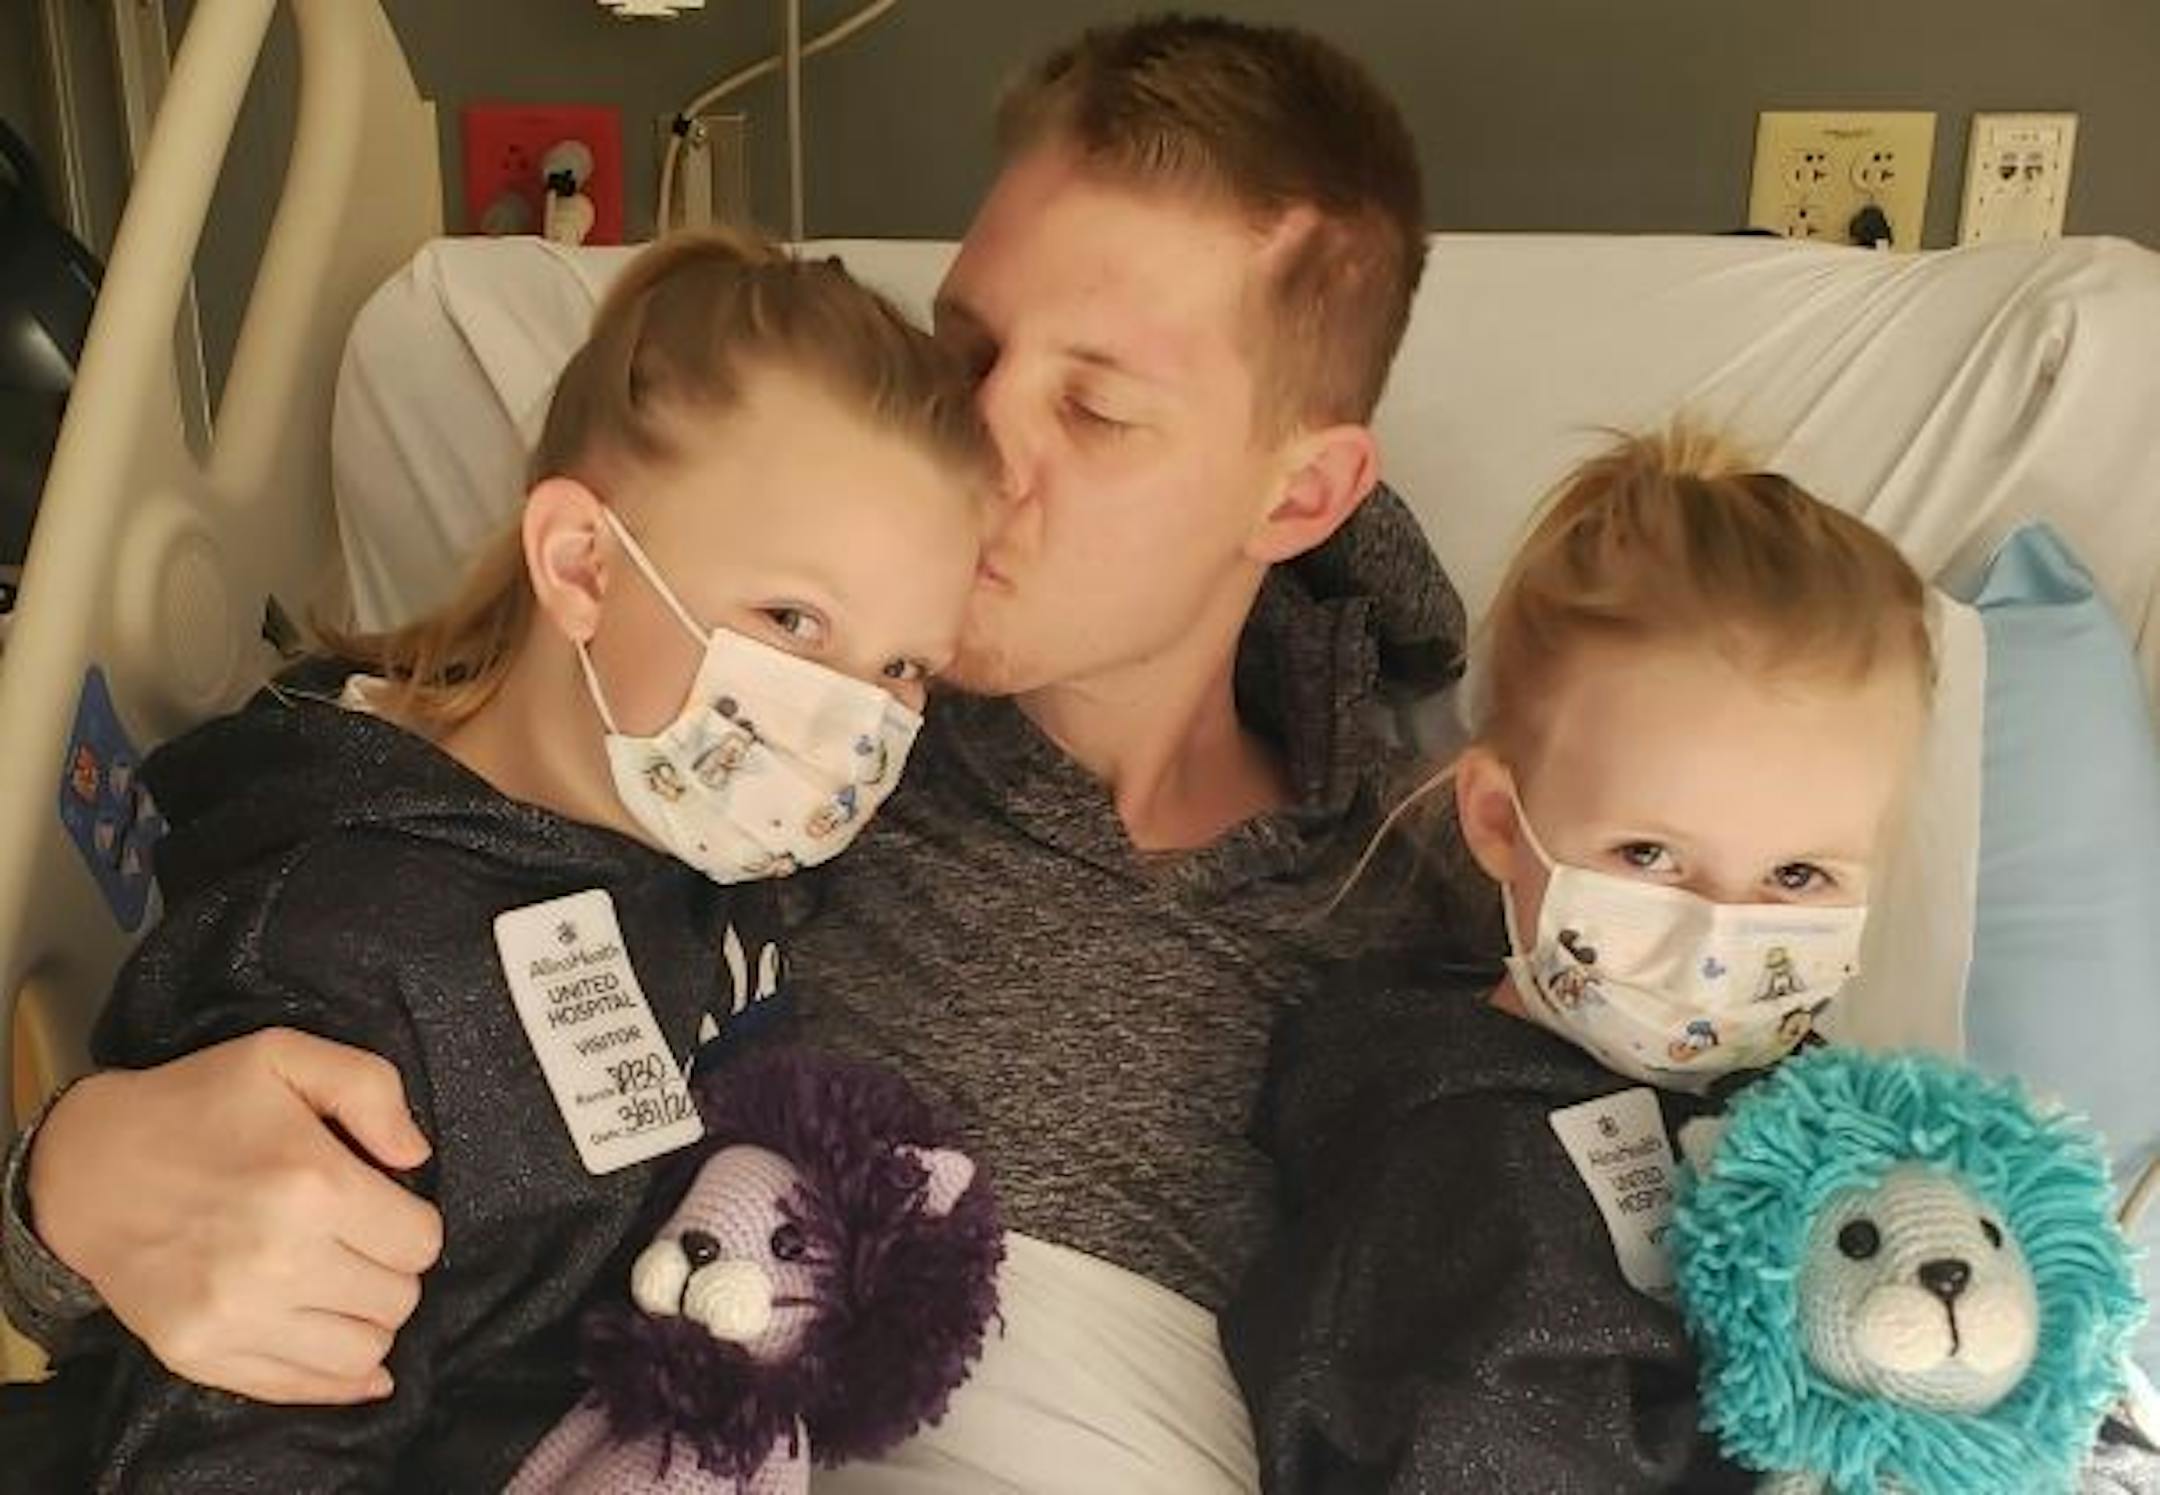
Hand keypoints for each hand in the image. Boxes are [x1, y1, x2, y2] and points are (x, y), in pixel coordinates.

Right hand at [27, 1029, 443, 1402]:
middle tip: (357, 1243)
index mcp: (312, 1185)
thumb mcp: (285, 1055)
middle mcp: (277, 1262)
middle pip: (397, 1300)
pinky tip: (332, 1336)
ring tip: (338, 1282)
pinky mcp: (200, 1354)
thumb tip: (416, 1155)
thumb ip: (371, 1089)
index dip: (412, 1223)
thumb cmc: (194, 1105)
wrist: (85, 1167)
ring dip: (364, 1319)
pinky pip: (301, 1389)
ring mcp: (234, 1317)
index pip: (421, 1243)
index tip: (382, 1208)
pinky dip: (332, 1375)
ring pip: (361, 1353)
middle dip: (391, 1270)